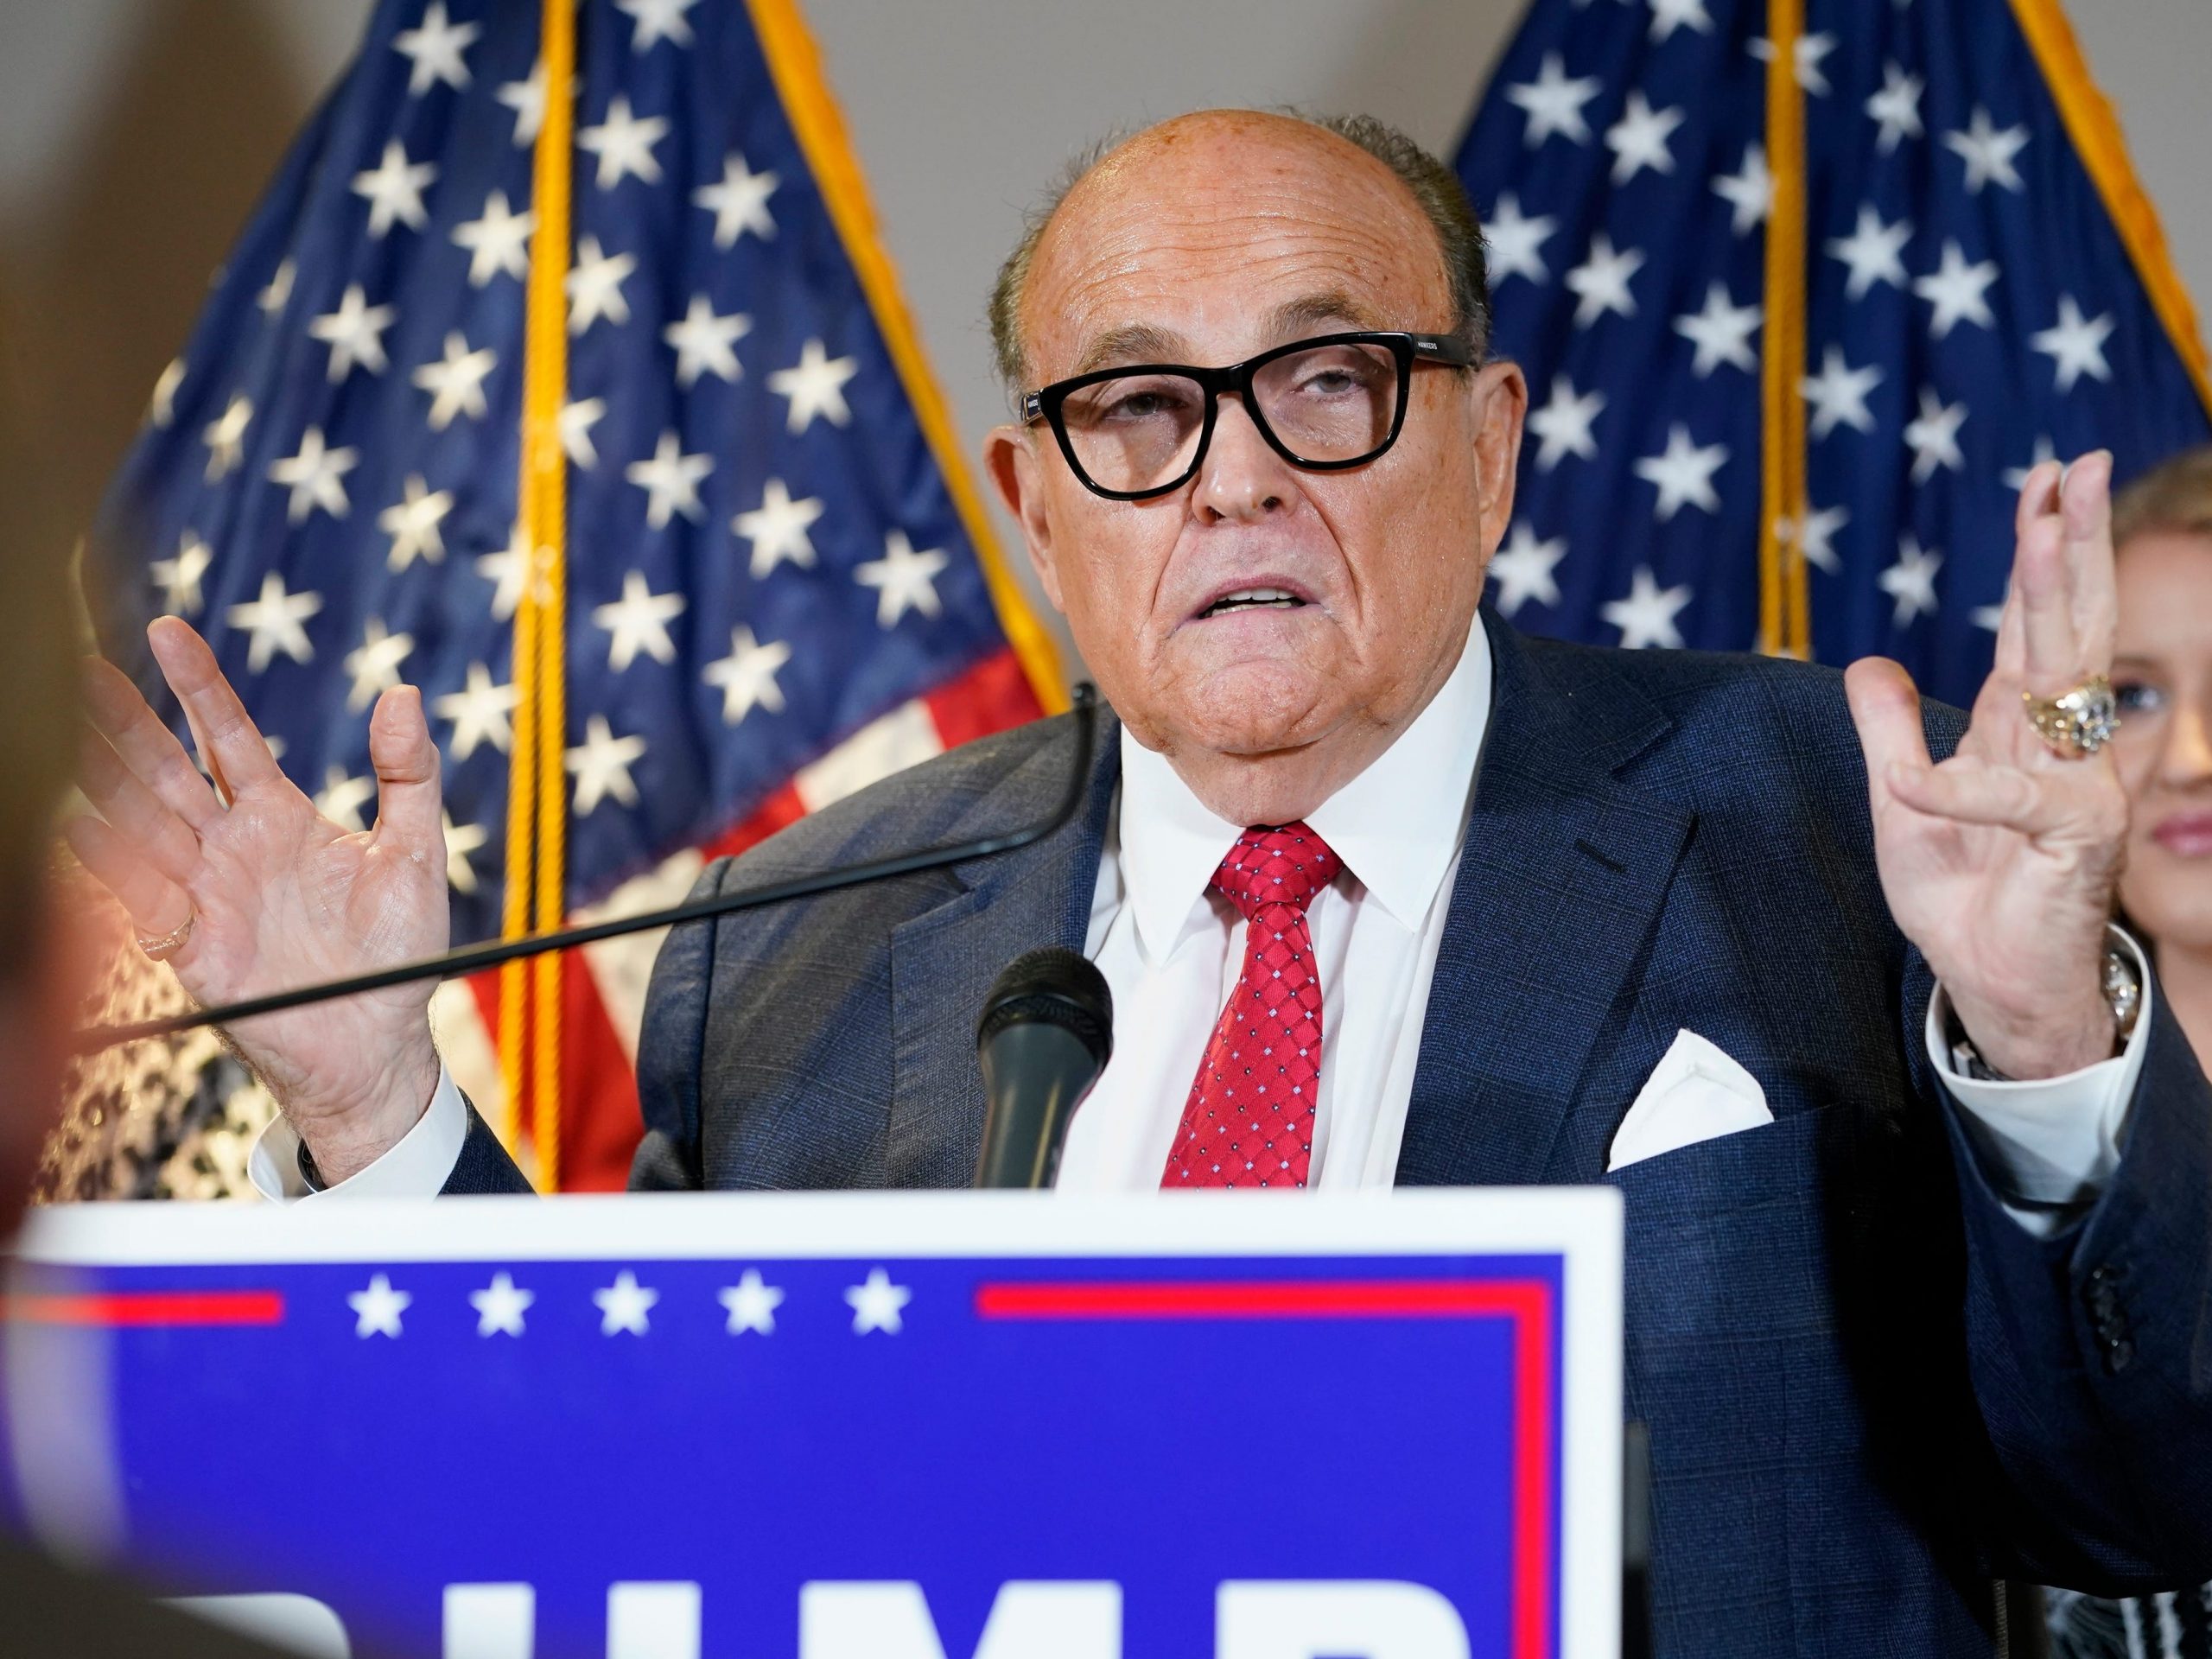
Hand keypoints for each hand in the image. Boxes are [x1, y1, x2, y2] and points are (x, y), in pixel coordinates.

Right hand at [68, 618, 448, 1181]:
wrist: (380, 1044)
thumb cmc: (400, 953)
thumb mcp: (415, 855)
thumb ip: (408, 777)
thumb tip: (402, 696)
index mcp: (278, 817)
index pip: (226, 736)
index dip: (197, 685)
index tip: (167, 629)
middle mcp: (229, 847)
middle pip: (164, 769)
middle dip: (124, 719)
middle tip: (83, 665)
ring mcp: (203, 893)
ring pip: (139, 821)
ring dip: (101, 777)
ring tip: (64, 727)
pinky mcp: (190, 945)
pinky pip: (140, 896)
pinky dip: (111, 862)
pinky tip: (82, 825)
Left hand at [1845, 454, 2128, 1079]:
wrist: (1992, 984)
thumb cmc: (1964, 894)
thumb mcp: (1901, 804)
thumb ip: (1888, 732)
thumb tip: (1870, 663)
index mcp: (2019, 726)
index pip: (2031, 622)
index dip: (2040, 550)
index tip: (2050, 477)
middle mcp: (2058, 743)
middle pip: (2065, 624)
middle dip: (2073, 543)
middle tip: (2083, 465)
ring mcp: (2076, 785)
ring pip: (2062, 677)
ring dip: (2051, 601)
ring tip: (2046, 530)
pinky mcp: (2073, 838)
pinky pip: (2007, 798)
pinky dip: (1952, 788)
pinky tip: (1909, 783)